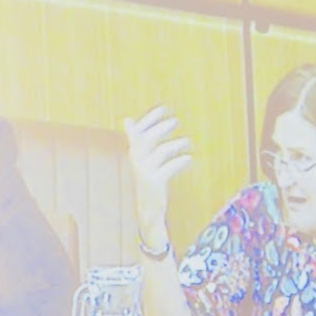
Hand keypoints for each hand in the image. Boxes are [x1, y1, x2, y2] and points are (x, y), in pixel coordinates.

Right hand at [122, 105, 191, 248]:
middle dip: (162, 127)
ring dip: (176, 144)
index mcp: (134, 152)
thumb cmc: (148, 179)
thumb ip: (138, 139)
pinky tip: (188, 159)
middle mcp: (137, 160)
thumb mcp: (143, 159)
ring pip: (161, 151)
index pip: (138, 130)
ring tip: (187, 141)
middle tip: (175, 121)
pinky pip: (169, 167)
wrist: (148, 208)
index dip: (150, 118)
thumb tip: (126, 120)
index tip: (164, 108)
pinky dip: (180, 161)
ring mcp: (145, 171)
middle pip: (148, 138)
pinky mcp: (154, 181)